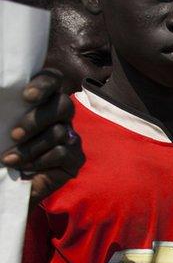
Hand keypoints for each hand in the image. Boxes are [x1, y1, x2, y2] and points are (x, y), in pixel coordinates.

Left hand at [1, 70, 83, 203]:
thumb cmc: (0, 147)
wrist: (5, 183)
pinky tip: (25, 167)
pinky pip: (62, 153)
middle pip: (63, 105)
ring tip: (9, 159)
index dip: (44, 84)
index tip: (26, 97)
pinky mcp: (75, 158)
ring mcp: (70, 136)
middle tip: (14, 135)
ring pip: (59, 132)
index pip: (53, 79)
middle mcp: (60, 115)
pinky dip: (40, 161)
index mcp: (41, 99)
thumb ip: (3, 109)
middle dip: (36, 120)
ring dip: (30, 148)